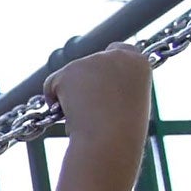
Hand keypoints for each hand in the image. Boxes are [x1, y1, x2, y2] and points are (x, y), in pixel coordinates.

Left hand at [43, 42, 152, 165]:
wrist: (110, 140)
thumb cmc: (120, 133)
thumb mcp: (126, 105)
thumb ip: (113, 89)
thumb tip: (86, 90)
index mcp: (139, 63)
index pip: (119, 49)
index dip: (104, 66)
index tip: (100, 80)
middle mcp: (116, 55)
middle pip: (89, 64)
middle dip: (83, 83)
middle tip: (89, 110)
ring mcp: (92, 60)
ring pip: (70, 77)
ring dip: (71, 95)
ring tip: (85, 117)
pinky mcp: (69, 70)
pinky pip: (51, 84)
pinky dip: (54, 100)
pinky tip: (70, 115)